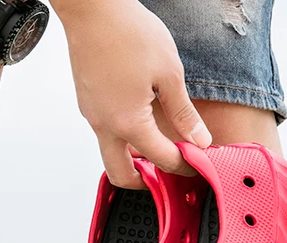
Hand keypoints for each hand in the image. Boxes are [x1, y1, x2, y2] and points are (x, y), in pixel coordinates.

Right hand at [55, 0, 210, 187]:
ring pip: (110, 154)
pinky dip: (122, 136)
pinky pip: (104, 132)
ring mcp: (92, 117)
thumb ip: (183, 113)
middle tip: (166, 173)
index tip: (196, 163)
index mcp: (128, 124)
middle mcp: (105, 127)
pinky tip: (139, 118)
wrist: (93, 10)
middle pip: (121, 175)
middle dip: (144, 181)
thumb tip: (198, 138)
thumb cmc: (127, 33)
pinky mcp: (87, 104)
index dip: (183, 165)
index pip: (161, 159)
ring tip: (157, 143)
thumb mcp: (169, 73)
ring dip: (132, 157)